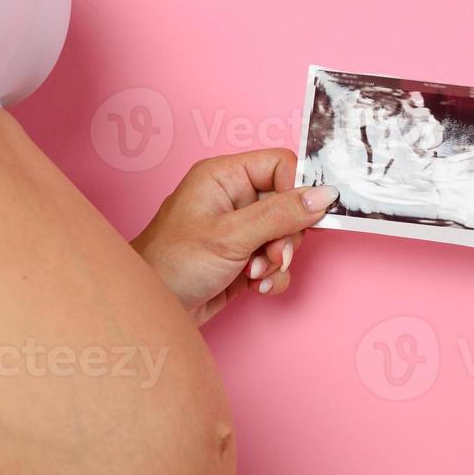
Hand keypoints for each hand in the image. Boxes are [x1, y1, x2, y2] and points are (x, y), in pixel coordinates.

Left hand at [132, 148, 338, 324]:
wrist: (150, 310)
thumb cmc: (173, 265)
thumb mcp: (231, 236)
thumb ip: (280, 215)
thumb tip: (323, 195)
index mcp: (224, 177)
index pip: (280, 165)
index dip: (297, 190)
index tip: (304, 218)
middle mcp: (232, 198)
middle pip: (288, 203)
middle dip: (286, 236)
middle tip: (272, 255)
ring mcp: (238, 230)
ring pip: (285, 236)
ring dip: (278, 260)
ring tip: (255, 275)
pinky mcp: (242, 259)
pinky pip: (275, 261)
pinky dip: (272, 276)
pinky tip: (256, 287)